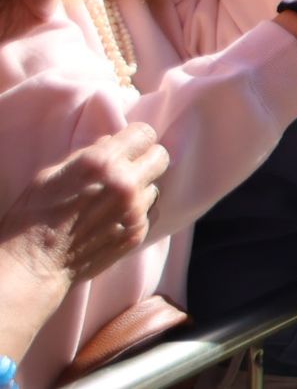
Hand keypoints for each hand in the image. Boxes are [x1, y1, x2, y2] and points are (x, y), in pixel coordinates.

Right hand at [0, 124, 168, 290]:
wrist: (33, 266)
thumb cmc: (33, 218)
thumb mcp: (51, 175)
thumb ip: (87, 155)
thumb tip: (111, 142)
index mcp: (103, 163)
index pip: (145, 134)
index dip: (136, 139)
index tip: (128, 147)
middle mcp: (125, 183)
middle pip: (161, 157)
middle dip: (146, 160)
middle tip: (129, 170)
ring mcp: (135, 211)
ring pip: (155, 187)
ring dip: (140, 190)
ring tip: (114, 201)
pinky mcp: (137, 234)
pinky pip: (150, 213)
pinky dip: (137, 213)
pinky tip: (114, 220)